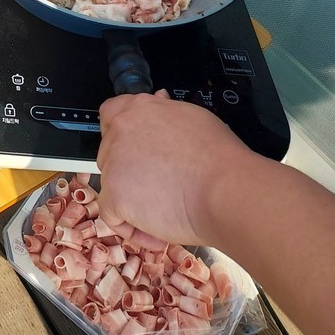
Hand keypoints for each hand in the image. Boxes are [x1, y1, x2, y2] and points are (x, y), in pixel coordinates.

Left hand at [97, 91, 255, 245]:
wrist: (225, 189)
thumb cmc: (218, 158)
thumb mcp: (191, 116)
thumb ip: (164, 111)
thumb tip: (159, 100)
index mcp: (138, 108)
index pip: (112, 114)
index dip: (122, 135)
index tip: (135, 151)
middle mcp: (121, 130)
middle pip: (109, 153)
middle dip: (128, 172)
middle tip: (157, 187)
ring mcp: (114, 162)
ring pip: (111, 185)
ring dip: (133, 201)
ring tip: (166, 212)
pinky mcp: (114, 194)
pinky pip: (112, 216)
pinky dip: (132, 229)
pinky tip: (157, 234)